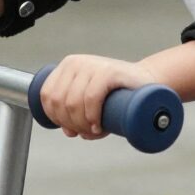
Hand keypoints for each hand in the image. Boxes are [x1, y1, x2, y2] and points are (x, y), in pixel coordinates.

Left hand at [40, 54, 159, 138]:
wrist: (147, 84)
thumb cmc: (118, 96)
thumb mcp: (91, 102)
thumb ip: (76, 115)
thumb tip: (68, 131)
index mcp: (67, 66)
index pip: (47, 95)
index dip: (55, 117)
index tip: (71, 129)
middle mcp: (76, 62)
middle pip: (60, 102)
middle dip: (71, 124)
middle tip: (87, 132)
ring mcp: (93, 65)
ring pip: (73, 103)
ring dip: (82, 124)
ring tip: (95, 131)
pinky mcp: (109, 71)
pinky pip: (91, 98)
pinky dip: (92, 116)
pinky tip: (98, 127)